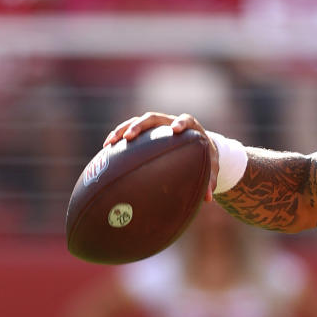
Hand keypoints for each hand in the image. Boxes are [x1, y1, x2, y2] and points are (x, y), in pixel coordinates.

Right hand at [103, 112, 218, 200]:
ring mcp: (157, 125)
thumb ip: (210, 180)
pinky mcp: (147, 131)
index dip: (180, 123)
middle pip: (153, 118)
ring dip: (122, 130)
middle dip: (139, 126)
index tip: (175, 129)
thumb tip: (208, 199)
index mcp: (190, 127)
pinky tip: (106, 148)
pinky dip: (119, 136)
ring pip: (137, 122)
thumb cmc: (205, 156)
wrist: (198, 146)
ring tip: (110, 142)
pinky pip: (130, 130)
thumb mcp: (210, 167)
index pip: (186, 120)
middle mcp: (171, 122)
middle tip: (129, 137)